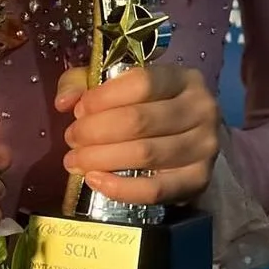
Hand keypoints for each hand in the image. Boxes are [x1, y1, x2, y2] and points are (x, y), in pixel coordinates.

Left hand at [54, 64, 220, 205]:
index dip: (103, 97)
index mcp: (183, 78)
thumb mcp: (118, 84)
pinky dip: (121, 188)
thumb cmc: (149, 107)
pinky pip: (156, 190)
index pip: (142, 83)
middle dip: (95, 131)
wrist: (190, 139)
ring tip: (75, 160)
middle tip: (71, 139)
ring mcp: (204, 146)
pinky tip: (95, 180)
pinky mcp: (199, 181)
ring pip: (145, 154)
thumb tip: (64, 102)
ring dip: (101, 159)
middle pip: (140, 120)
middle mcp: (201, 109)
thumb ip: (84, 83)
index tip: (78, 110)